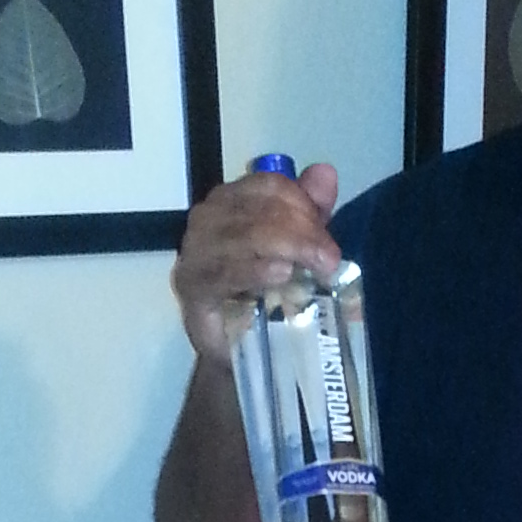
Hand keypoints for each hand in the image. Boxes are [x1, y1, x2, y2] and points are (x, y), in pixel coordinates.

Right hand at [170, 161, 341, 362]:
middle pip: (260, 209)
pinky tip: (281, 273)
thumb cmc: (262, 294)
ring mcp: (195, 250)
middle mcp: (209, 217)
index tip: (327, 236)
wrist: (237, 347)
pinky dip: (255, 269)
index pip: (269, 185)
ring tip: (317, 267)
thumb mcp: (296, 250)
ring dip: (289, 247)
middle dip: (302, 230)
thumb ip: (309, 211)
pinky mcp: (192, 286)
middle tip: (330, 259)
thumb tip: (325, 173)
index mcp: (233, 200)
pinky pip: (224, 270)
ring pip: (245, 235)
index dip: (303, 203)